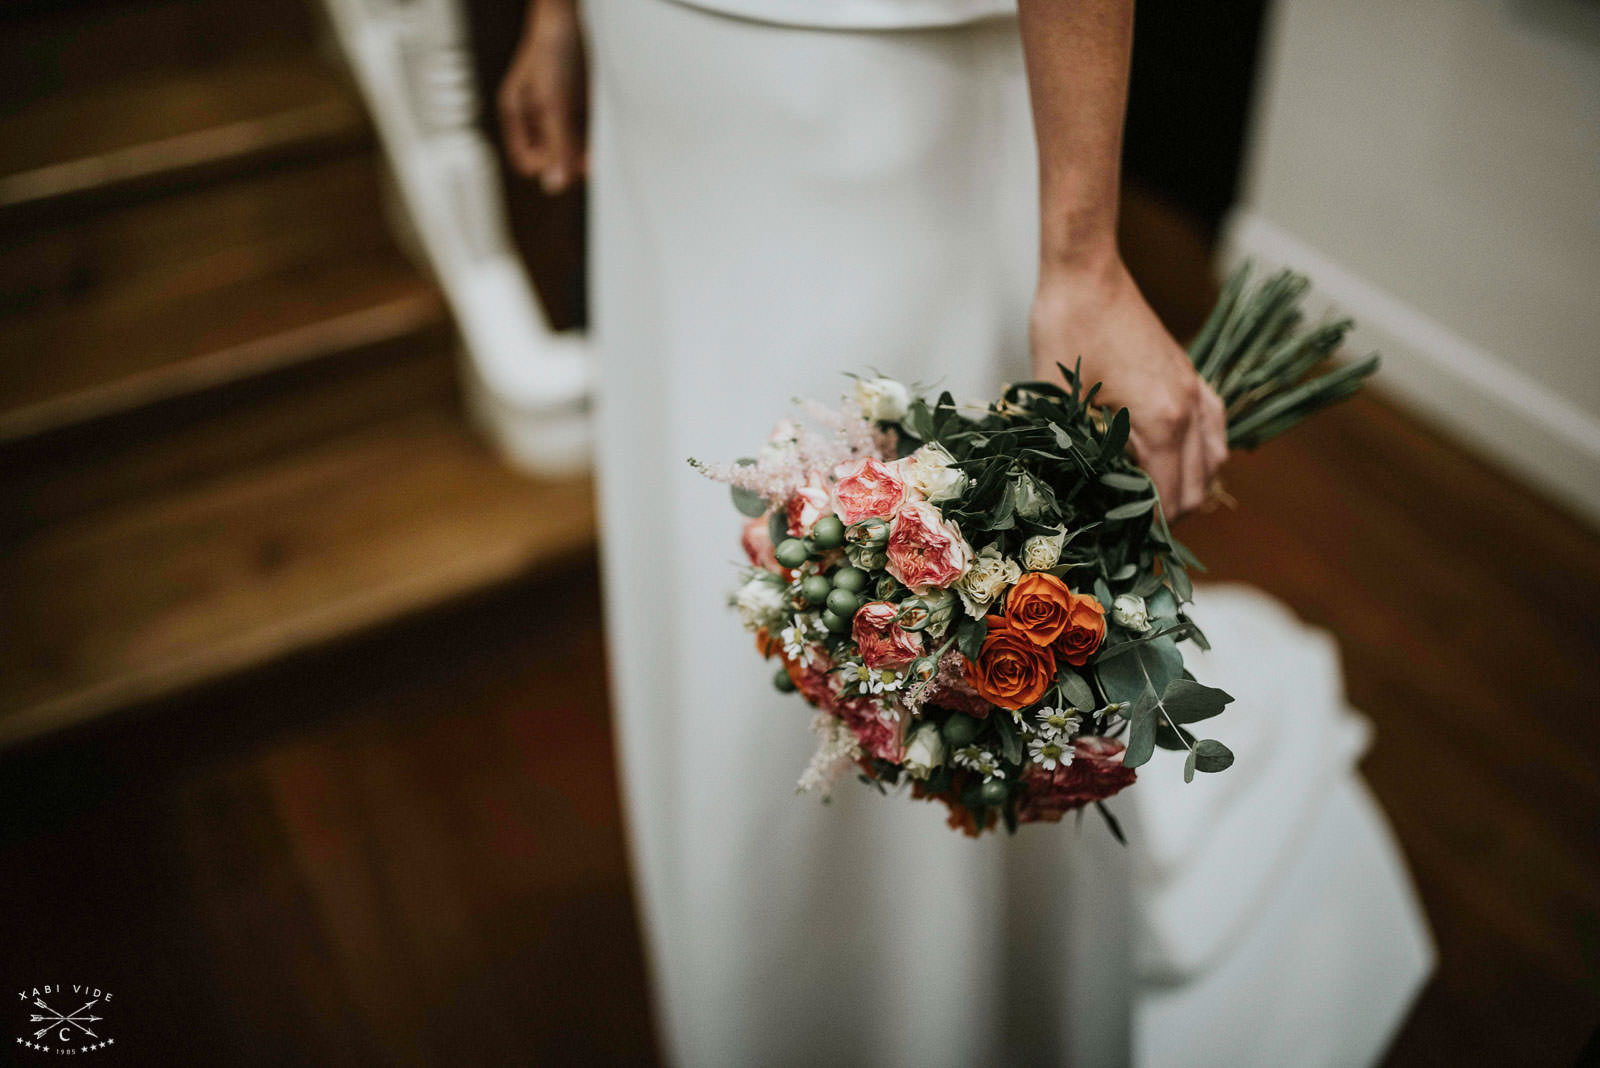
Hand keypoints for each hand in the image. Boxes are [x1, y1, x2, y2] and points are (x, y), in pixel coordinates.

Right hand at [498, 0, 587, 192]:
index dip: (547, 165)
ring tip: (596, 136)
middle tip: (588, 153)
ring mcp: (559, 110)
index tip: (567, 160)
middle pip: (553, 156)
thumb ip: (556, 143)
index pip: (529, 161)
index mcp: (518, 115)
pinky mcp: (580, 104)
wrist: (572, 15)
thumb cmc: (552, 49)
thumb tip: (555, 184)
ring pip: (573, 146)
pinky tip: (602, 127)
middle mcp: (537, 116)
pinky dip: (596, 134)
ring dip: (586, 148)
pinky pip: (588, 131)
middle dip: (570, 157)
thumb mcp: (553, 101)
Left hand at [1030, 259, 1226, 516]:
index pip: (1168, 499)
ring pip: (1214, 459)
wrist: (1087, 277)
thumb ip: (1086, 454)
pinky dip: (1206, 452)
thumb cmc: (1066, 335)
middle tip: (1133, 532)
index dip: (1148, 529)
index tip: (1123, 545)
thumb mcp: (1065, 405)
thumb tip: (1089, 497)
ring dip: (1191, 487)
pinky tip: (1186, 460)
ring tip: (1157, 504)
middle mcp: (1189, 411)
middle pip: (1196, 487)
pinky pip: (1216, 425)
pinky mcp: (1192, 374)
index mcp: (1161, 424)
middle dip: (1169, 517)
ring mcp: (1196, 390)